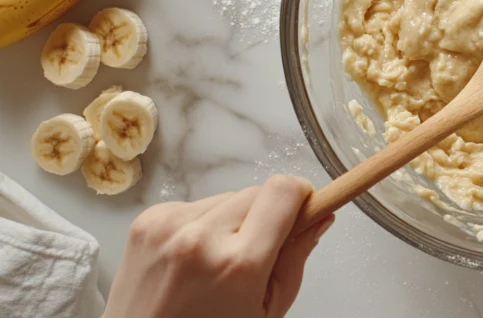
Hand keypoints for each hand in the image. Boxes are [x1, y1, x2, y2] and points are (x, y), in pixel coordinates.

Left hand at [104, 175, 333, 317]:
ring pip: (228, 197)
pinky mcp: (148, 220)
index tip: (303, 210)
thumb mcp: (266, 311)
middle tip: (258, 251)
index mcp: (239, 264)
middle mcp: (201, 237)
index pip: (284, 191)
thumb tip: (320, 217)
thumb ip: (295, 260)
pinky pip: (197, 204)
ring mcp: (169, 225)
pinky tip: (192, 259)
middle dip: (268, 215)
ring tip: (217, 261)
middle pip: (259, 191)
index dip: (301, 196)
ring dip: (233, 220)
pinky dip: (203, 224)